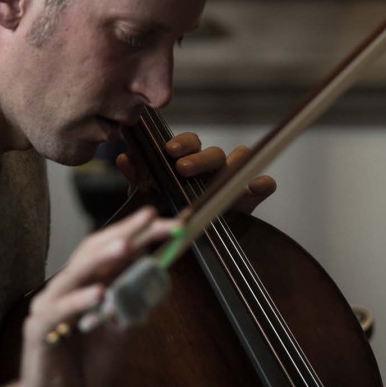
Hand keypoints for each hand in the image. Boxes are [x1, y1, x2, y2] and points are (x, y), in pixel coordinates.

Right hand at [11, 206, 177, 386]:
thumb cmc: (85, 368)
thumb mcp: (119, 336)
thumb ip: (130, 308)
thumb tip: (153, 279)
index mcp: (85, 286)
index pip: (111, 251)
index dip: (138, 234)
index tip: (168, 223)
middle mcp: (66, 288)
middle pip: (93, 251)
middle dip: (125, 233)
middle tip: (151, 218)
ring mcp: (50, 306)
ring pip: (75, 273)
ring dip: (101, 258)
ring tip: (126, 246)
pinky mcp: (39, 329)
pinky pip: (59, 310)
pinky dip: (79, 301)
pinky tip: (99, 293)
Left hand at [116, 132, 276, 214]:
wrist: (184, 242)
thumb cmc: (166, 210)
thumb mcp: (149, 194)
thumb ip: (139, 176)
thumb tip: (124, 158)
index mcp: (189, 161)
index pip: (189, 143)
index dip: (182, 143)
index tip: (169, 151)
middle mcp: (212, 168)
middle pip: (213, 153)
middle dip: (199, 158)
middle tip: (182, 169)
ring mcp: (232, 182)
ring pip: (239, 160)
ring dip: (231, 164)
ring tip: (220, 178)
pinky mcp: (248, 199)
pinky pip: (261, 185)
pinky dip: (261, 184)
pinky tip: (256, 187)